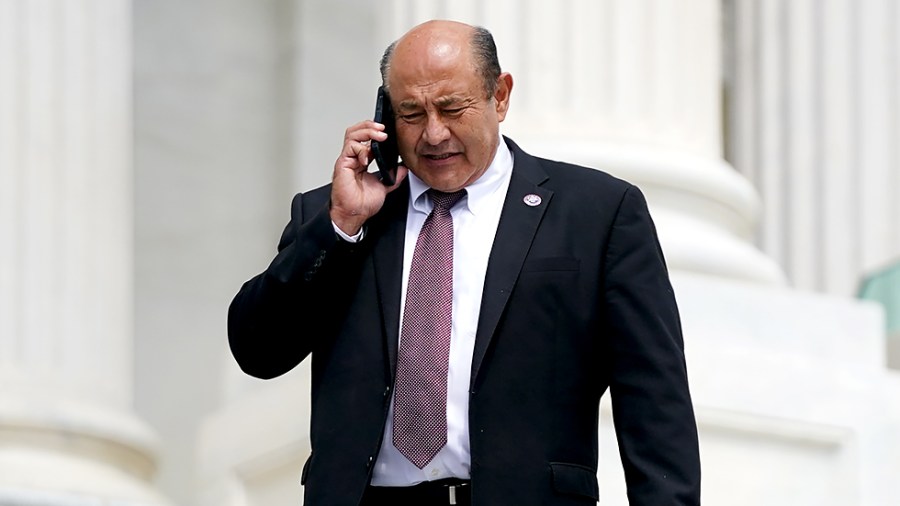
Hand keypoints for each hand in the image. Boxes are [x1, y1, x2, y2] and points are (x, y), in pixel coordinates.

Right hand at [330, 120, 407, 234]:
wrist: (354, 215)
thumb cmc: (362, 204)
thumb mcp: (385, 187)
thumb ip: (394, 177)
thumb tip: (404, 168)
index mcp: (361, 161)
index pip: (365, 137)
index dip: (375, 131)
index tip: (388, 133)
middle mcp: (353, 158)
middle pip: (356, 131)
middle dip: (370, 125)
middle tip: (383, 128)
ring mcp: (347, 160)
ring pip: (352, 134)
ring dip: (366, 131)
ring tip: (379, 135)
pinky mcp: (342, 164)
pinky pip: (350, 147)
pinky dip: (361, 148)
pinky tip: (368, 156)